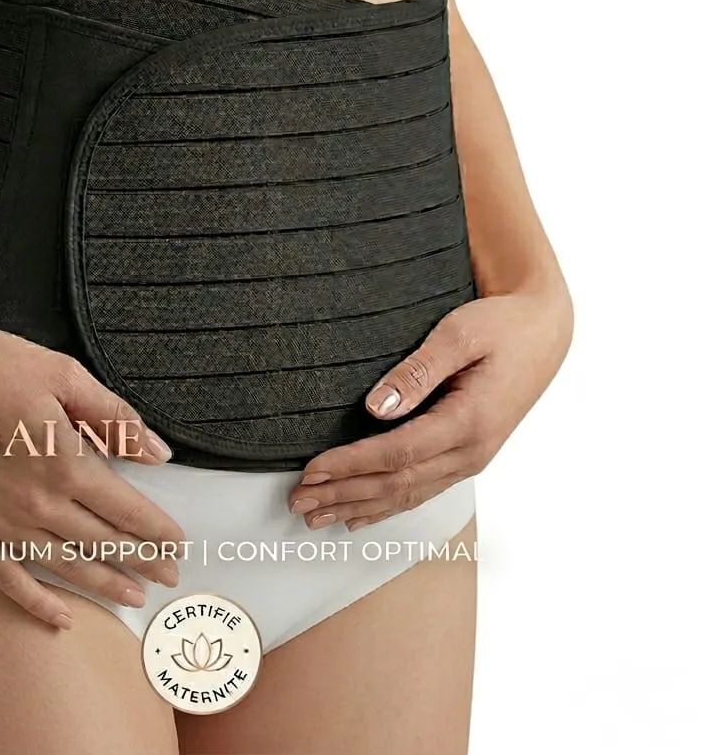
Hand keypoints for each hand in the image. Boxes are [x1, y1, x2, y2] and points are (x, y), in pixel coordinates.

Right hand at [0, 309, 185, 628]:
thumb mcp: (63, 376)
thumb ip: (114, 419)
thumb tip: (157, 452)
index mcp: (65, 461)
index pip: (127, 509)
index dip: (158, 531)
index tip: (178, 544)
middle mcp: (36, 502)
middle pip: (103, 541)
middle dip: (143, 560)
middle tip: (168, 575)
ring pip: (64, 565)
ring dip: (104, 584)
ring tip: (133, 596)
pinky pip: (8, 579)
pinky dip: (37, 602)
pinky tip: (61, 616)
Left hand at [287, 287, 572, 529]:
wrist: (544, 332)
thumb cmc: (503, 326)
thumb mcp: (460, 335)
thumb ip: (418, 371)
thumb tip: (376, 407)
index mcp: (469, 422)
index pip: (397, 454)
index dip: (350, 466)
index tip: (312, 471)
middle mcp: (471, 452)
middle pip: (396, 484)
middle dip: (343, 494)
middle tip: (299, 502)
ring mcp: (471, 459)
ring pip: (407, 495)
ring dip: (358, 507)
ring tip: (316, 517)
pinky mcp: (467, 457)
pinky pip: (421, 491)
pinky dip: (386, 507)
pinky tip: (359, 516)